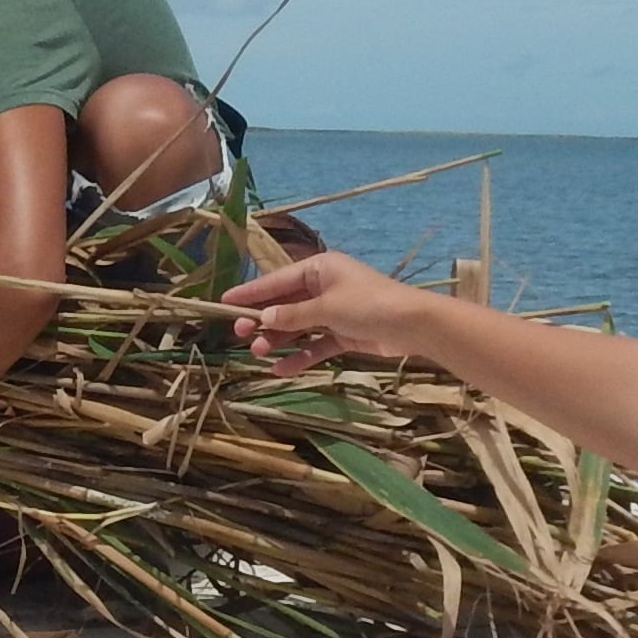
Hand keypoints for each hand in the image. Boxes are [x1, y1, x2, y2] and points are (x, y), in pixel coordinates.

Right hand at [229, 250, 444, 371]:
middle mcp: (324, 287)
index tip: (224, 301)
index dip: (251, 291)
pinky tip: (281, 368)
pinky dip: (300, 355)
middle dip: (263, 319)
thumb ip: (293, 314)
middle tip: (241, 333)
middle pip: (285, 303)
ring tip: (258, 353)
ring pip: (298, 326)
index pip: (277, 280)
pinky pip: (315, 344)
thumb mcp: (326, 307)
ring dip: (278, 339)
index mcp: (319, 269)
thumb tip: (263, 316)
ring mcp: (334, 311)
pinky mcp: (344, 333)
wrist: (412, 325)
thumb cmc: (368, 305)